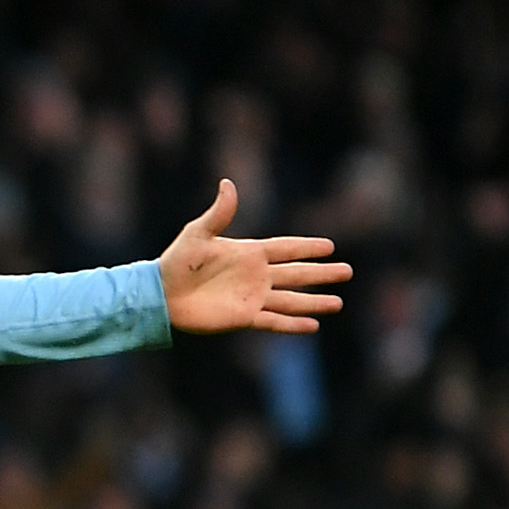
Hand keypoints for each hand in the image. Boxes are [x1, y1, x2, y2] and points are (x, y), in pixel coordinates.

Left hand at [157, 179, 350, 334]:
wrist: (161, 295)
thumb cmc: (176, 261)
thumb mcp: (198, 233)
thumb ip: (219, 212)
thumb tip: (228, 183)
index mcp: (249, 253)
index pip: (286, 248)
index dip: (308, 247)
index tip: (330, 246)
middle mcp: (256, 276)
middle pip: (297, 274)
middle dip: (321, 273)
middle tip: (348, 271)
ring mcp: (252, 297)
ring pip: (291, 300)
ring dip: (314, 302)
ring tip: (338, 302)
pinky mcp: (244, 318)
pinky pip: (274, 321)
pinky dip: (293, 324)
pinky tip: (313, 325)